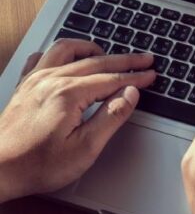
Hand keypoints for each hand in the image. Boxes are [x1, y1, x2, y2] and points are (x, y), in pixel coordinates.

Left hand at [0, 39, 155, 202]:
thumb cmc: (37, 165)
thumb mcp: (85, 148)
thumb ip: (111, 117)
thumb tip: (130, 94)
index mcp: (68, 94)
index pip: (112, 79)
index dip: (135, 76)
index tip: (151, 74)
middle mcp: (51, 80)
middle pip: (96, 61)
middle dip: (125, 59)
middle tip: (144, 59)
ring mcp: (34, 80)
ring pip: (67, 50)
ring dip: (91, 48)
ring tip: (108, 53)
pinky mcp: (24, 86)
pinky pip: (43, 56)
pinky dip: (61, 54)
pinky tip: (68, 60)